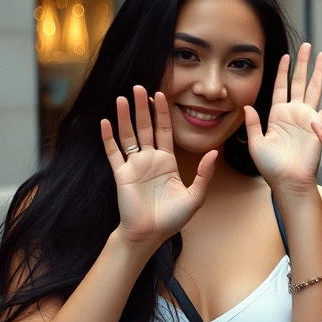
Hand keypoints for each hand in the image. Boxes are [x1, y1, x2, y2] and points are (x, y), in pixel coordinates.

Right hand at [101, 86, 217, 248]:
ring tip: (123, 98)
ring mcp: (134, 165)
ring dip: (125, 117)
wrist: (150, 234)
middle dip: (143, 108)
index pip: (164, 130)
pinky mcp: (121, 174)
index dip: (162, 113)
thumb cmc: (172, 219)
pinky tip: (106, 122)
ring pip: (128, 135)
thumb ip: (204, 174)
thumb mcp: (195, 196)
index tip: (160, 95)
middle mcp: (149, 160)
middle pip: (145, 127)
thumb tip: (215, 152)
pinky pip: (113, 153)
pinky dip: (108, 138)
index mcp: (167, 162)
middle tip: (140, 87)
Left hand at [244, 42, 321, 197]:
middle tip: (309, 47)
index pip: (280, 87)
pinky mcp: (319, 127)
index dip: (283, 71)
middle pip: (300, 82)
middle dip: (304, 64)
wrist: (289, 182)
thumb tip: (247, 105)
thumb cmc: (271, 168)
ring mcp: (308, 118)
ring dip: (320, 72)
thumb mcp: (256, 143)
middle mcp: (294, 113)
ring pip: (315, 89)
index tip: (286, 55)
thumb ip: (252, 124)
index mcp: (277, 115)